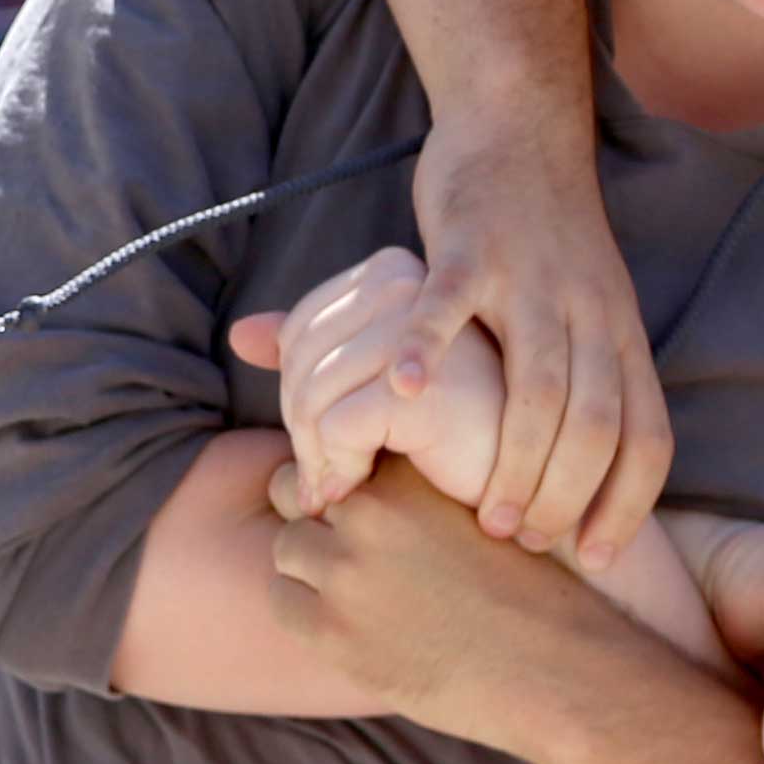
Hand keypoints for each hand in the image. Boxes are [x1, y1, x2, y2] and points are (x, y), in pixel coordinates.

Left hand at [229, 247, 495, 513]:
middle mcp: (408, 287)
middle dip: (300, 429)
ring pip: (311, 395)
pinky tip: (358, 490)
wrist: (523, 481)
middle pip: (299, 359)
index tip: (322, 442)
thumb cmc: (460, 432)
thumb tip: (240, 334)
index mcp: (396, 272)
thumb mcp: (379, 380)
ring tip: (336, 491)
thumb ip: (319, 351)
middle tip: (320, 478)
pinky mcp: (424, 387)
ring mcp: (420, 332)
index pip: (300, 328)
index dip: (295, 392)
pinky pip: (335, 427)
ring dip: (315, 457)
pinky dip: (337, 469)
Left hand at [254, 465, 625, 747]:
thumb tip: (375, 482)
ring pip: (287, 547)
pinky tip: (349, 624)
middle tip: (351, 549)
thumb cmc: (537, 595)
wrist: (558, 672)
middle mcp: (373, 512)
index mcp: (411, 473)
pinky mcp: (333, 631)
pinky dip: (305, 610)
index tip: (364, 507)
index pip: (340, 451)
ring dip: (310, 566)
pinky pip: (282, 602)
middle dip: (317, 516)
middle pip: (298, 491)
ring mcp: (347, 572)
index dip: (346, 479)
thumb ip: (427, 493)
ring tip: (355, 590)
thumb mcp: (490, 509)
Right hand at [410, 101, 672, 564]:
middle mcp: (588, 312)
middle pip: (595, 424)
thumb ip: (583, 385)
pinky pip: (450, 305)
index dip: (629, 502)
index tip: (599, 557)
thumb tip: (571, 480)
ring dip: (514, 456)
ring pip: (538, 383)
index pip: (647, 435)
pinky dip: (429, 349)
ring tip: (482, 513)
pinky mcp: (470, 246)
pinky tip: (408, 393)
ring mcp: (530, 279)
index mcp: (621, 334)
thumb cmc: (549, 241)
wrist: (520, 127)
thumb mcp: (590, 311)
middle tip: (524, 541)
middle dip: (565, 496)